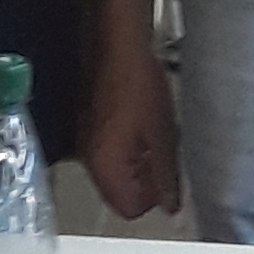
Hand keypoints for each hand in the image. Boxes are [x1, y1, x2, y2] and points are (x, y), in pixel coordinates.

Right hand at [83, 34, 181, 219]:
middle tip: (165, 155)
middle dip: (144, 181)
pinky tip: (140, 122)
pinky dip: (124, 145)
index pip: (130, 209)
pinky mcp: (84, 125)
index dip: (154, 198)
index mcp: (106, 169)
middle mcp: (88, 161)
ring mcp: (83, 143)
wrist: (114, 45)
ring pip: (113, 171)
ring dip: (135, 162)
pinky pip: (106, 150)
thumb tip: (170, 206)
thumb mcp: (163, 135)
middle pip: (119, 193)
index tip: (169, 179)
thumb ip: (166, 176)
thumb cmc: (137, 84)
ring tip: (155, 135)